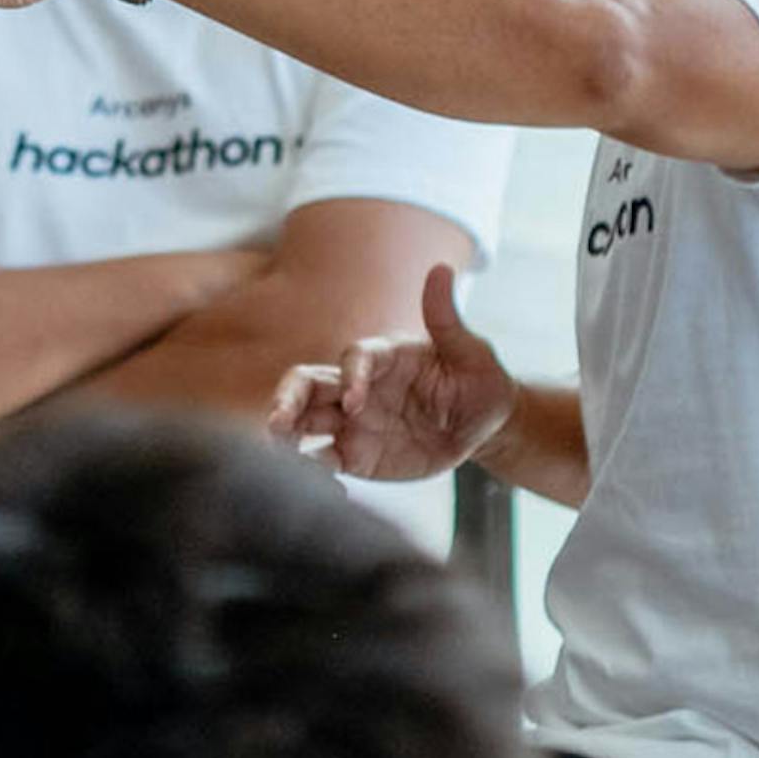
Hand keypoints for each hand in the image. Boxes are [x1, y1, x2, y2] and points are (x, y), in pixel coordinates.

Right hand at [264, 265, 514, 482]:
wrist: (482, 428)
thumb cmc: (479, 383)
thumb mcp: (473, 354)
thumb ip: (447, 319)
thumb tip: (440, 270)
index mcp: (384, 357)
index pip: (354, 357)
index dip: (350, 375)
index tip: (355, 402)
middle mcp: (357, 386)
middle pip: (307, 383)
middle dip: (288, 399)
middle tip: (278, 424)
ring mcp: (350, 421)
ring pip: (302, 420)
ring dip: (284, 433)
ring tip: (277, 451)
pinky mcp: (353, 454)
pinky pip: (320, 461)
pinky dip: (309, 472)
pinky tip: (315, 487)